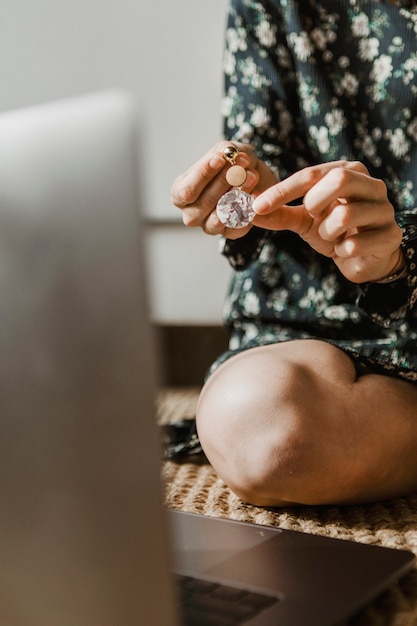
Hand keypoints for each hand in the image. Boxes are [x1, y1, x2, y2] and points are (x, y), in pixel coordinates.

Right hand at [171, 142, 276, 239]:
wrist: (252, 179)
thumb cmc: (231, 164)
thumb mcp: (227, 150)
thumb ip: (225, 150)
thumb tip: (228, 153)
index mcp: (181, 194)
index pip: (187, 190)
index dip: (202, 174)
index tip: (220, 158)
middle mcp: (191, 214)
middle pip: (205, 202)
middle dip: (225, 181)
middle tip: (243, 164)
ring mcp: (209, 226)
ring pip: (222, 215)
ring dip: (238, 194)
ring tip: (252, 176)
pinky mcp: (229, 233)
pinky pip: (237, 225)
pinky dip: (248, 209)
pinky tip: (256, 194)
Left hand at [252, 161, 404, 283]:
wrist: (364, 259)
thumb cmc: (334, 232)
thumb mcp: (304, 220)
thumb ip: (279, 214)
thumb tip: (250, 210)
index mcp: (349, 171)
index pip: (312, 174)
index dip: (282, 191)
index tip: (257, 206)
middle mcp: (371, 185)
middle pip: (339, 178)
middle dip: (314, 202)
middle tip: (311, 216)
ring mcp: (384, 209)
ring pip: (346, 215)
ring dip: (327, 232)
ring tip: (332, 237)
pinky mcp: (391, 236)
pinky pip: (355, 244)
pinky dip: (341, 251)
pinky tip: (346, 250)